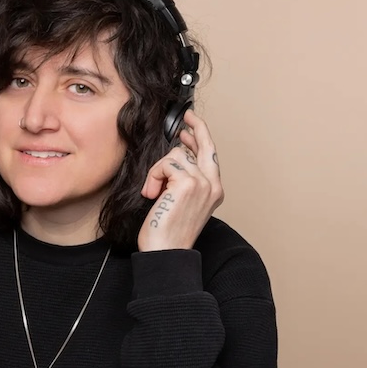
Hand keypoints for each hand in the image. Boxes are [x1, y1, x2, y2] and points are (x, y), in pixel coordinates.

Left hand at [137, 110, 223, 250]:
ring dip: (158, 171)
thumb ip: (184, 179)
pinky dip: (154, 177)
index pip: (210, 155)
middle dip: (195, 127)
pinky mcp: (188, 183)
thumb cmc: (169, 232)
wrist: (166, 251)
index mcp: (214, 190)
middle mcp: (213, 185)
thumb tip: (177, 155)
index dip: (200, 136)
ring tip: (154, 193)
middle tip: (186, 116)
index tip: (190, 125)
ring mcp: (202, 182)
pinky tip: (152, 194)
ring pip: (176, 154)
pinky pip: (165, 164)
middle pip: (204, 144)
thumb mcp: (181, 202)